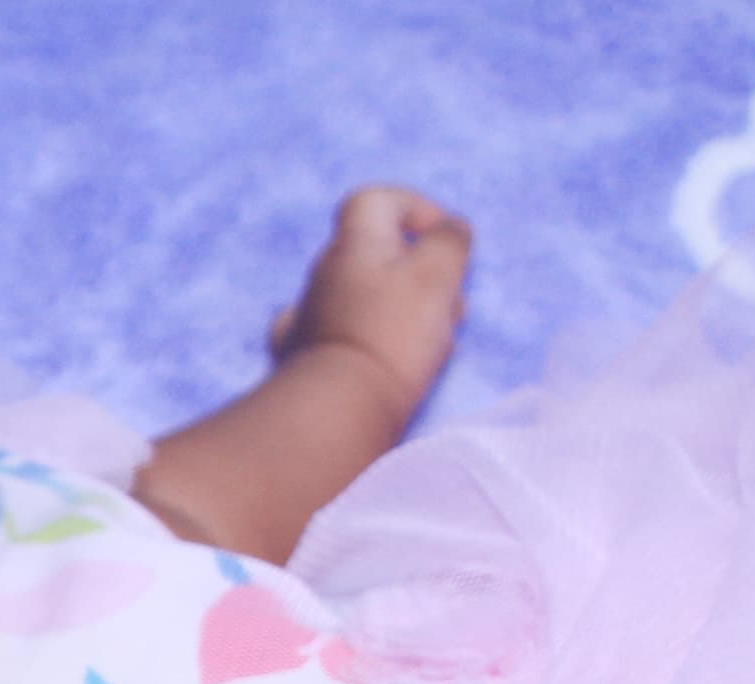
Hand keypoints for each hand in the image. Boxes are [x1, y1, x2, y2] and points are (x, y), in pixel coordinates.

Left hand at [270, 185, 470, 429]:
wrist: (335, 412)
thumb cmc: (391, 334)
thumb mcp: (437, 274)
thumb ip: (449, 241)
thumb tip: (449, 229)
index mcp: (352, 244)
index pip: (376, 200)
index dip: (414, 209)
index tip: (442, 240)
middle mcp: (323, 275)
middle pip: (379, 254)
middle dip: (423, 273)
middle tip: (450, 305)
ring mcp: (308, 319)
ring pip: (368, 299)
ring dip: (405, 311)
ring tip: (435, 342)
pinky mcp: (303, 363)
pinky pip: (346, 339)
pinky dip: (372, 343)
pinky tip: (389, 365)